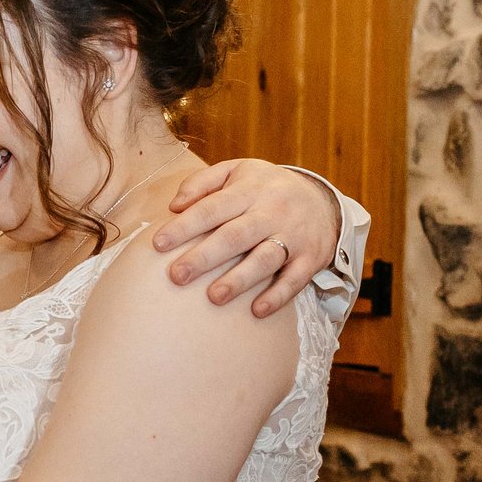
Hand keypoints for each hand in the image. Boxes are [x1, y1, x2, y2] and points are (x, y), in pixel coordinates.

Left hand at [151, 159, 339, 317]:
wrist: (323, 200)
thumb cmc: (265, 188)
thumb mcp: (237, 171)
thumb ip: (203, 182)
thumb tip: (174, 205)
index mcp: (250, 190)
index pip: (213, 208)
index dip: (185, 226)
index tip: (158, 244)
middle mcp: (272, 212)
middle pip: (236, 236)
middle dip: (206, 257)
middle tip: (177, 276)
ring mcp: (294, 235)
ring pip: (265, 258)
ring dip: (240, 279)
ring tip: (214, 297)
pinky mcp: (310, 258)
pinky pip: (295, 279)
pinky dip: (278, 295)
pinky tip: (257, 310)